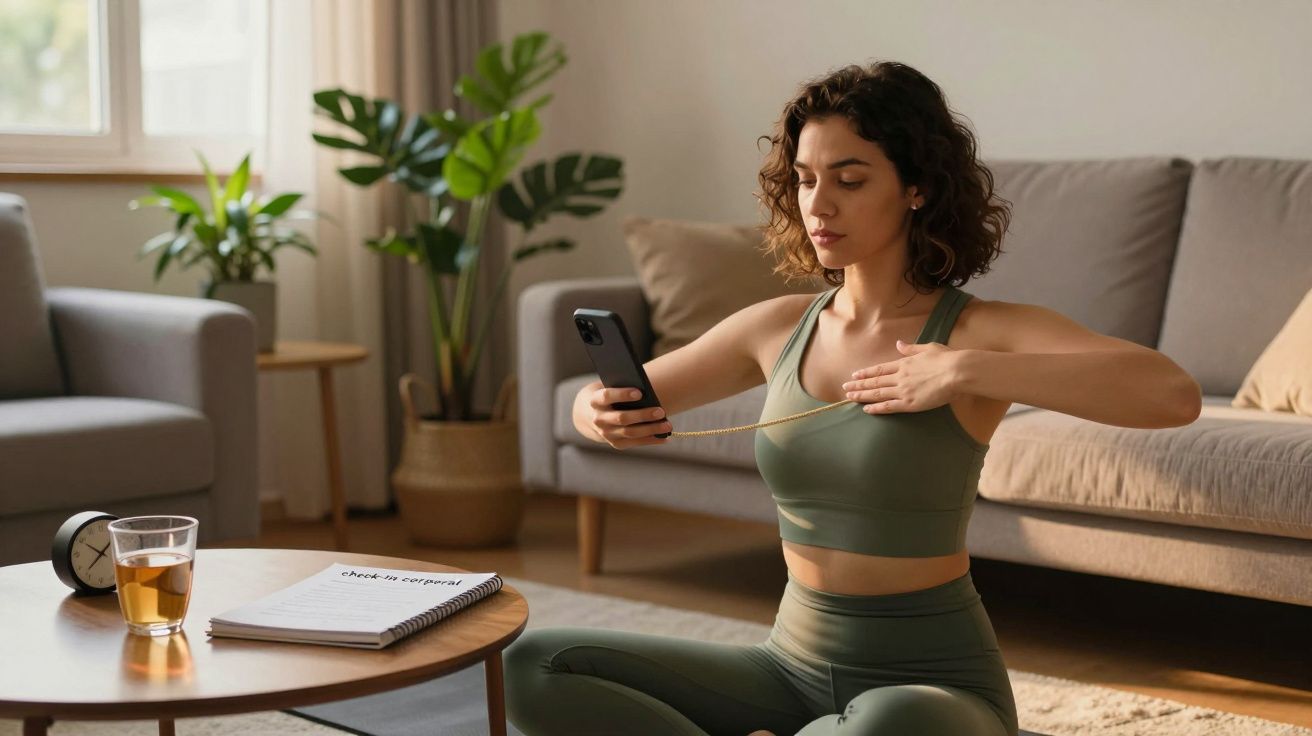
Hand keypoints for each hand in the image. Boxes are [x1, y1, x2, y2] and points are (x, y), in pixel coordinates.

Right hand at [586, 387, 671, 448]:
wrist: (590, 415)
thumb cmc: (609, 396)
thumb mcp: (609, 388)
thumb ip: (623, 388)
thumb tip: (647, 392)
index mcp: (595, 401)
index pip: (607, 396)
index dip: (622, 395)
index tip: (639, 393)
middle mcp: (598, 419)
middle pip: (622, 418)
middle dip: (642, 415)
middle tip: (661, 411)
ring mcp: (606, 433)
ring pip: (630, 433)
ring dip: (650, 430)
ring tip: (667, 425)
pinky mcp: (615, 443)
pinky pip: (635, 443)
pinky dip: (651, 440)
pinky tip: (665, 437)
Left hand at [840, 340, 962, 413]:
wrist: (957, 372)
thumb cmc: (946, 358)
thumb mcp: (928, 348)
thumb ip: (911, 348)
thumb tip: (899, 344)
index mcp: (904, 363)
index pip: (880, 369)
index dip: (866, 372)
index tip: (855, 374)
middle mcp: (899, 377)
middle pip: (874, 382)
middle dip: (858, 384)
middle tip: (844, 387)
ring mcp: (903, 391)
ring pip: (877, 394)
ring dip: (862, 395)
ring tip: (849, 397)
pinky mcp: (910, 404)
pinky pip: (889, 407)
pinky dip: (876, 408)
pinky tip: (866, 409)